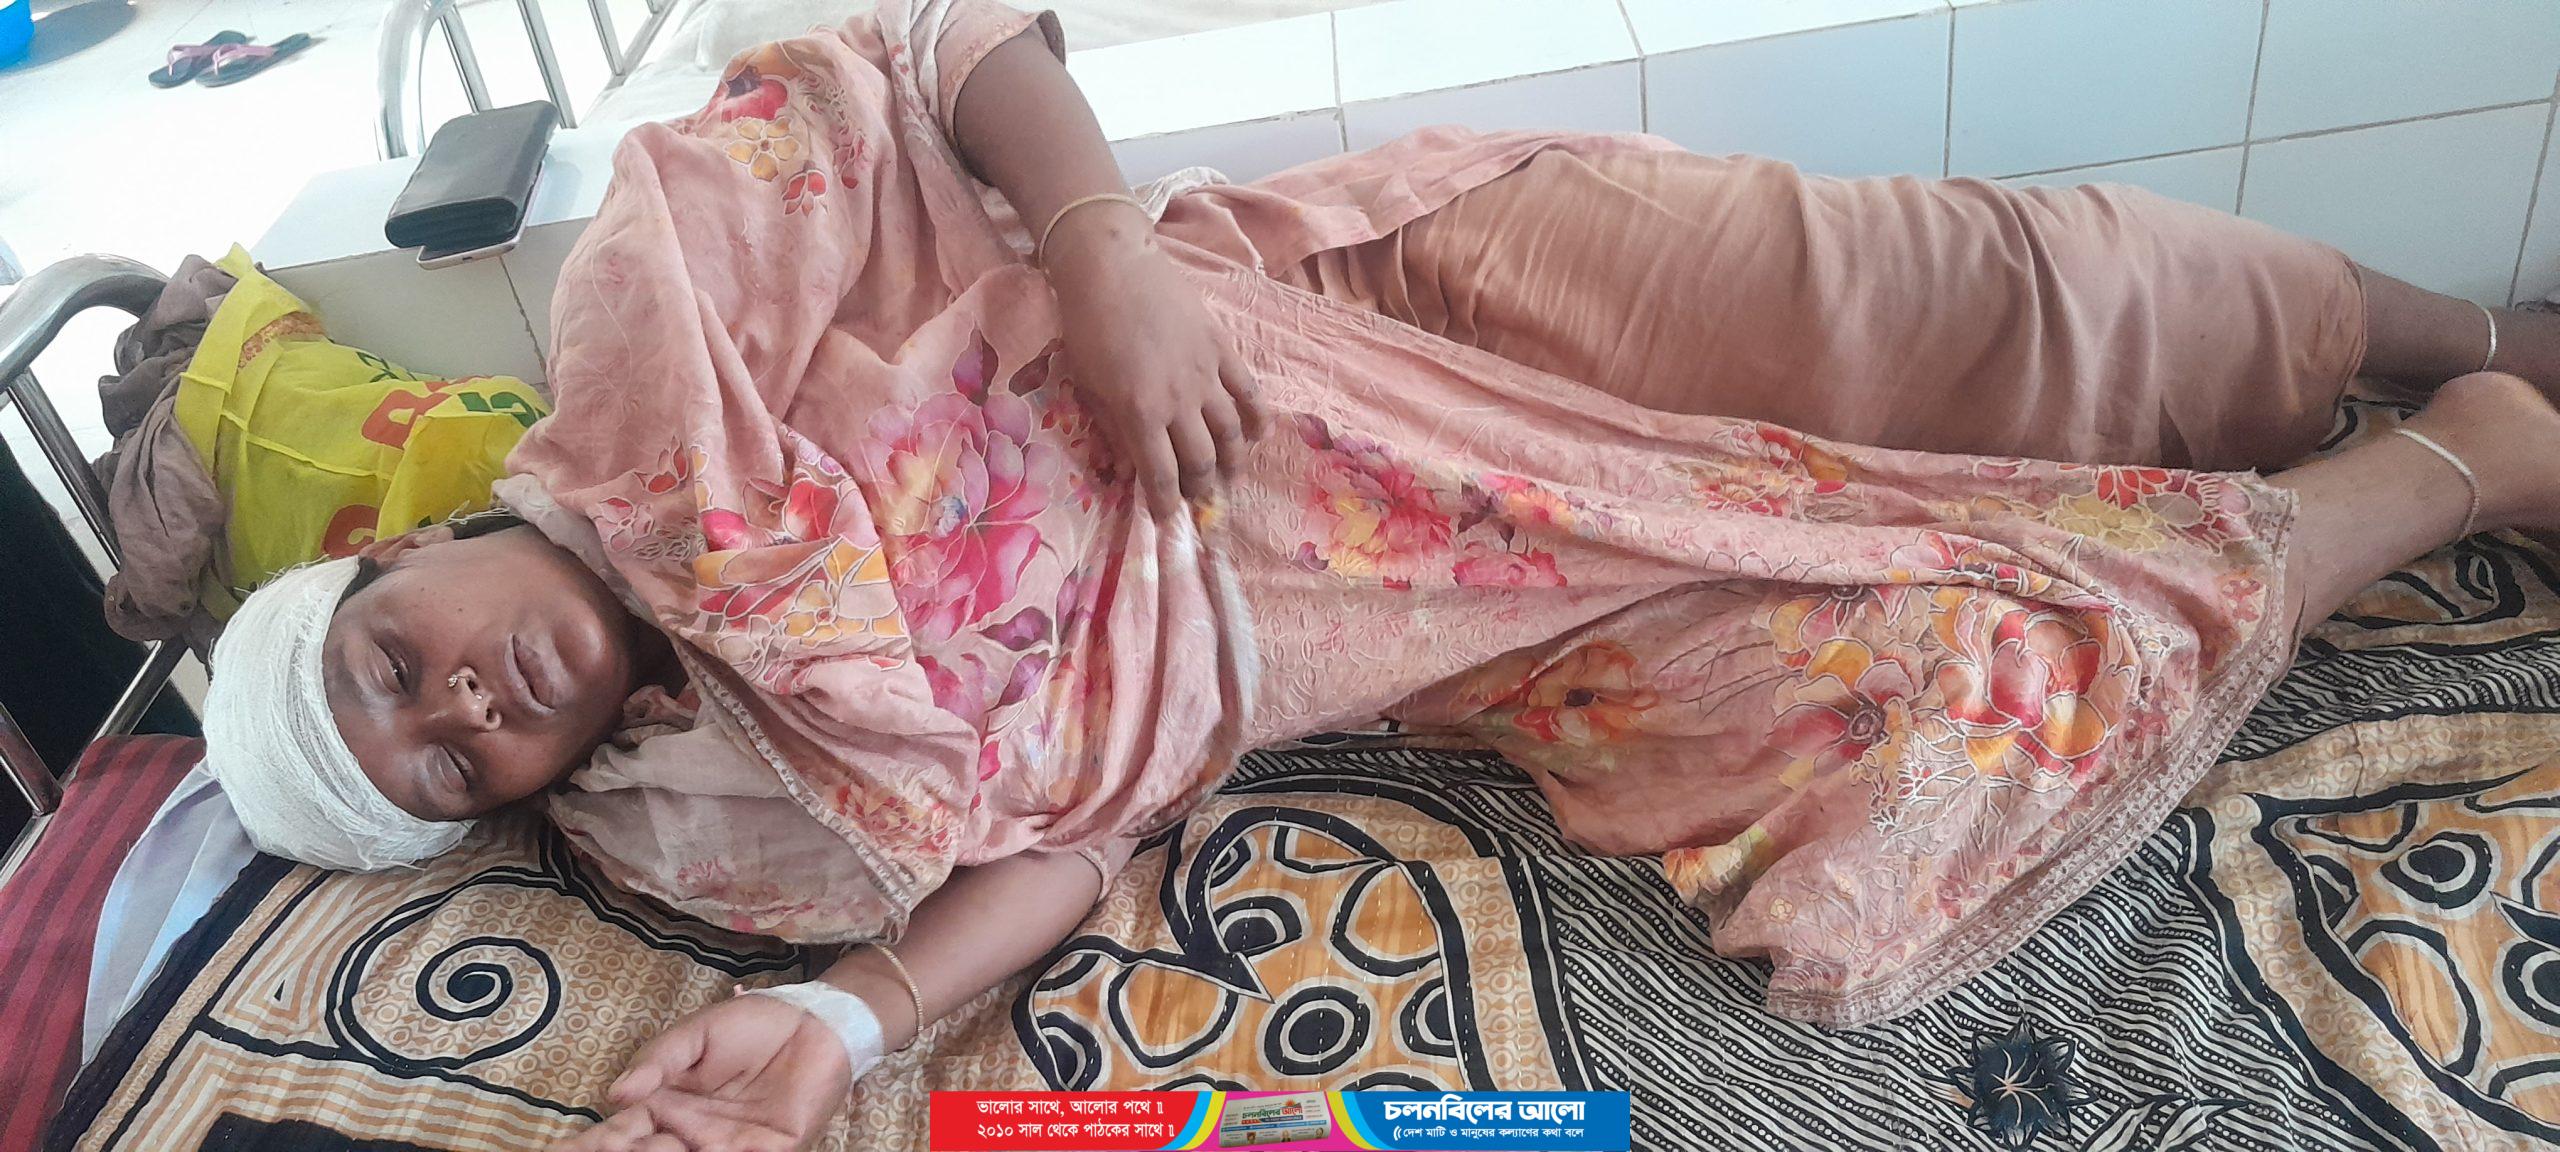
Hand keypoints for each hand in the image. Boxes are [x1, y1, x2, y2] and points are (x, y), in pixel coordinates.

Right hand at [553, 993, 851, 1151]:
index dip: (593, 1144)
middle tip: (599, 1151)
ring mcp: (730, 1147)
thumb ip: (658, 1061)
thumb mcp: (696, 1035)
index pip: (621, 1135)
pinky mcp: (772, 1150)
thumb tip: (615, 1093)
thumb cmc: (754, 1025)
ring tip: (655, 1149)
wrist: (817, 1020)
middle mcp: (692, 1135)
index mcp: (668, 1108)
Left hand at [1045, 204, 1267, 518]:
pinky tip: (1255, 437)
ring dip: (1233, 463)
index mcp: (1140, 412)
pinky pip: (1250, 393)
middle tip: (1202, 503)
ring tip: (1230, 479)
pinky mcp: (1223, 350)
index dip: (1166, 504)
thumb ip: (1115, 428)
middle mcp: (1178, 400)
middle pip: (1202, 461)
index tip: (1168, 519)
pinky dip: (1257, 420)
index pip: (1161, 475)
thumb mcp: (1089, 384)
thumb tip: (1134, 465)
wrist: (1112, 267)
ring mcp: (1206, 375)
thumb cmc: (1088, 325)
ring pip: (1231, 433)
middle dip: (1203, 489)